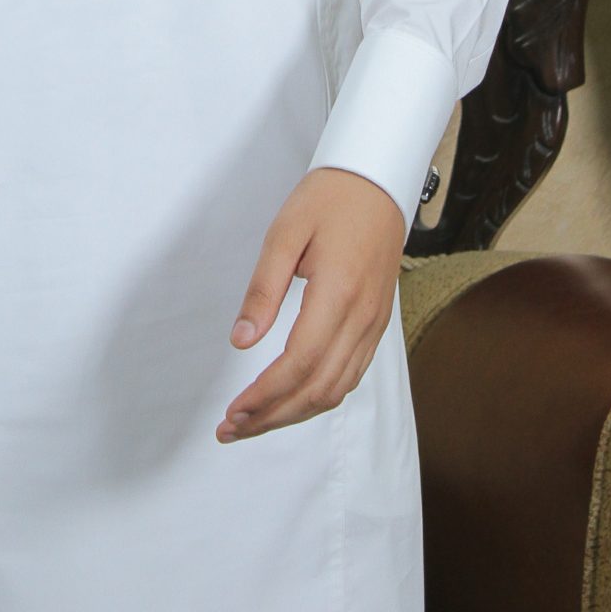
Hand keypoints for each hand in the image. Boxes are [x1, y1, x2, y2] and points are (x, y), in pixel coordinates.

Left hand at [216, 167, 406, 441]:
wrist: (376, 183)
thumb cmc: (328, 200)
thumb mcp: (284, 233)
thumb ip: (263, 289)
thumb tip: (242, 340)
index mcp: (337, 295)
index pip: (299, 364)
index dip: (265, 395)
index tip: (233, 411)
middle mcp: (362, 318)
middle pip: (318, 389)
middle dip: (273, 416)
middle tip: (233, 428)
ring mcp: (374, 324)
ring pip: (337, 389)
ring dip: (295, 413)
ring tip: (255, 421)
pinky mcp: (377, 324)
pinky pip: (351, 375)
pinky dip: (320, 397)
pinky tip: (292, 400)